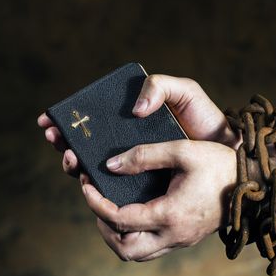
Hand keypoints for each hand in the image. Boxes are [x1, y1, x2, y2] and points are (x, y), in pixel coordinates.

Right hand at [37, 74, 239, 176]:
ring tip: (71, 158)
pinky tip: (89, 179)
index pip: (92, 121)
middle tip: (57, 139)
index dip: (68, 120)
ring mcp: (132, 168)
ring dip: (73, 164)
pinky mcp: (141, 189)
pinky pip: (113, 190)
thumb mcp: (184, 91)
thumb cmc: (204, 120)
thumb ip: (159, 86)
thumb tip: (135, 109)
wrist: (226, 154)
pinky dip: (96, 187)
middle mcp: (126, 146)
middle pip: (86, 145)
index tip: (50, 119)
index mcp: (129, 122)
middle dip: (64, 142)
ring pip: (93, 169)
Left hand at [81, 140, 236, 260]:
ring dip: (117, 236)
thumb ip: (145, 155)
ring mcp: (180, 240)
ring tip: (111, 208)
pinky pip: (151, 248)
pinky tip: (134, 212)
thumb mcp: (183, 151)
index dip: (96, 203)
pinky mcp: (185, 238)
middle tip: (97, 202)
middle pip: (124, 249)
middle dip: (103, 228)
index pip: (119, 220)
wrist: (256, 185)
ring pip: (137, 254)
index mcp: (170, 214)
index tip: (87, 185)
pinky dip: (134, 236)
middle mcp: (173, 235)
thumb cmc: (221, 164)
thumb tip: (110, 165)